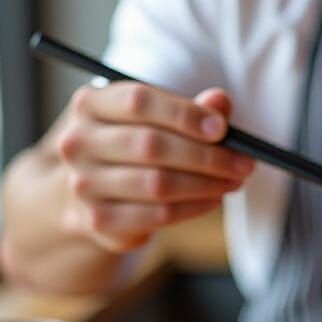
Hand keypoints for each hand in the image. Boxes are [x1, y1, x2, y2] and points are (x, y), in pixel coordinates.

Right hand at [50, 82, 254, 252]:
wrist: (90, 194)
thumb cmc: (131, 148)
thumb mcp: (155, 120)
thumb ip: (188, 109)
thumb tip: (220, 101)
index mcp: (90, 104)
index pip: (139, 101)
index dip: (185, 114)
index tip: (222, 129)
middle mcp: (78, 142)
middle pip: (151, 145)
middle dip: (207, 156)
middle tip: (244, 162)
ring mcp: (83, 183)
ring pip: (157, 184)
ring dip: (206, 184)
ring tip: (233, 181)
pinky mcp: (97, 220)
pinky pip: (157, 215)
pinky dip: (193, 208)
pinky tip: (212, 200)